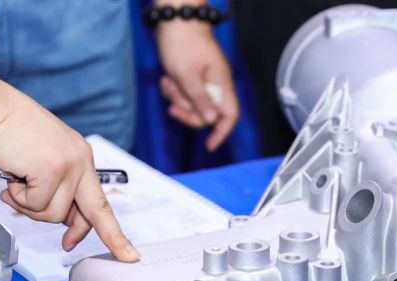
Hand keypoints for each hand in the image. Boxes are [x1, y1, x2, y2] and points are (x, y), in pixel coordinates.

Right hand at [0, 92, 139, 261]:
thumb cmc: (11, 134)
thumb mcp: (43, 161)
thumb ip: (57, 189)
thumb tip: (64, 221)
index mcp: (82, 158)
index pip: (101, 200)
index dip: (111, 230)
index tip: (126, 253)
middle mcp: (81, 161)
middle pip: (95, 212)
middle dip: (100, 235)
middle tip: (84, 249)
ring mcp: (69, 166)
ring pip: (54, 214)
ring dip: (29, 206)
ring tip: (16, 183)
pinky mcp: (52, 170)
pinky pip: (36, 205)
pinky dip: (18, 197)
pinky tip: (12, 176)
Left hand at [155, 14, 238, 150]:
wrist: (174, 19)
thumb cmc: (183, 43)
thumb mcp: (187, 75)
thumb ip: (199, 99)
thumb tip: (211, 121)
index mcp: (221, 84)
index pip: (229, 115)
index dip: (222, 132)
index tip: (210, 145)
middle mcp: (215, 84)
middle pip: (207, 114)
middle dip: (188, 113)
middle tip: (173, 107)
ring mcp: (203, 80)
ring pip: (192, 104)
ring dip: (178, 99)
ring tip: (168, 83)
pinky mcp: (192, 76)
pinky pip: (184, 93)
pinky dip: (174, 90)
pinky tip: (167, 79)